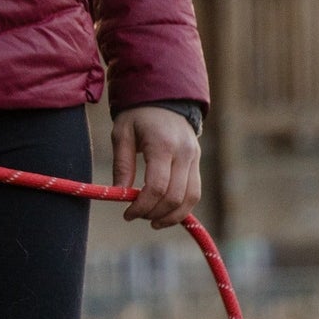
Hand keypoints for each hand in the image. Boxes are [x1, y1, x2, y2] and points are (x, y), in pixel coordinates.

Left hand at [113, 105, 201, 229]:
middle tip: (138, 216)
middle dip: (155, 213)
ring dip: (172, 216)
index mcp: (162, 144)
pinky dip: (182, 208)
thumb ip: (122, 165)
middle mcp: (183, 153)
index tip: (128, 214)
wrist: (165, 97)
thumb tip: (120, 194)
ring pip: (190, 199)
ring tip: (153, 221)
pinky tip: (166, 213)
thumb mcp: (122, 134)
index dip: (142, 206)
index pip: (157, 186)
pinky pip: (195, 193)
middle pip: (174, 197)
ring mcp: (194, 158)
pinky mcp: (198, 163)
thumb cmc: (138, 115)